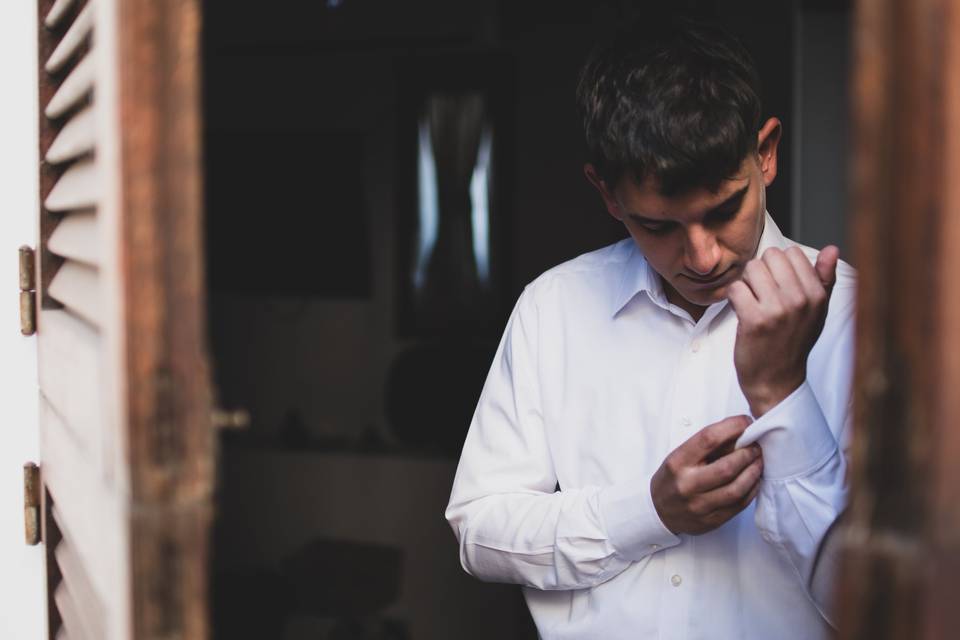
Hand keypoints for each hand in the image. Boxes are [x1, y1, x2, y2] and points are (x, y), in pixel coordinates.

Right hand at [651, 415, 763, 534]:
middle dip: (748, 453)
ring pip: (736, 489)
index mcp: (678, 462)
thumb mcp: (680, 456)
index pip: (708, 439)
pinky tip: (754, 480)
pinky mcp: (710, 521)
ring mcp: (699, 505)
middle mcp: (687, 484)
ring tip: (759, 461)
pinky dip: (752, 490)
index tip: (745, 422)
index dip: (732, 427)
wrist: (658, 511)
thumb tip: (739, 431)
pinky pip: (738, 505)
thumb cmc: (673, 478)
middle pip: (727, 467)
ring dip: (753, 472)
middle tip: (757, 446)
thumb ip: (707, 445)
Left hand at [727, 245, 838, 416]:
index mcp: (817, 295)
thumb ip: (824, 278)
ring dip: (747, 284)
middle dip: (761, 272)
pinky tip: (742, 312)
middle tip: (762, 295)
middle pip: (770, 256)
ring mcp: (777, 310)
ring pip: (751, 269)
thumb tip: (832, 248)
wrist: (776, 381)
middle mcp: (800, 300)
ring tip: (753, 303)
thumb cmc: (794, 343)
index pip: (792, 253)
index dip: (778, 267)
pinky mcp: (754, 321)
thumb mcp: (817, 312)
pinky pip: (736, 288)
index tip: (778, 286)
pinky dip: (733, 298)